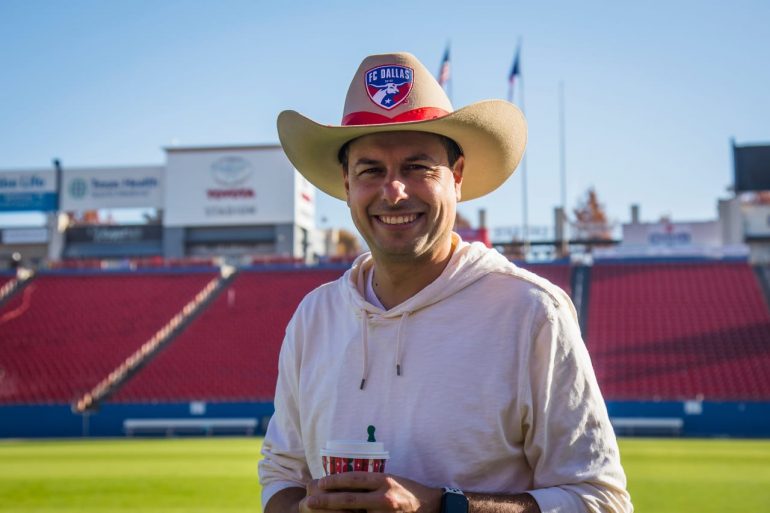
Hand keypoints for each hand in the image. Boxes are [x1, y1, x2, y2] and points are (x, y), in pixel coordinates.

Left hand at [302, 471, 441, 512]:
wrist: (430, 507)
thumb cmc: (406, 491)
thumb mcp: (390, 480)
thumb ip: (370, 482)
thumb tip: (343, 482)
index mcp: (384, 481)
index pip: (354, 479)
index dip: (334, 481)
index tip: (320, 482)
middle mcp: (384, 498)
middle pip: (349, 499)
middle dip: (327, 501)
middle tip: (310, 501)